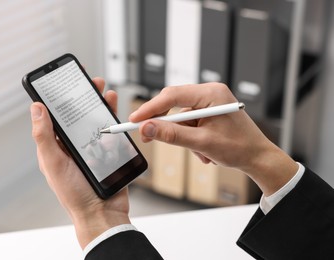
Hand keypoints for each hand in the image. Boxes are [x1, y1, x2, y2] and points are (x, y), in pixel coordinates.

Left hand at [30, 77, 129, 248]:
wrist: (102, 212)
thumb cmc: (75, 194)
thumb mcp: (54, 163)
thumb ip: (44, 136)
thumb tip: (36, 108)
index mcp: (56, 145)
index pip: (54, 115)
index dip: (57, 96)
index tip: (60, 79)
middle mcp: (73, 144)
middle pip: (76, 113)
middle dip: (81, 94)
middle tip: (86, 80)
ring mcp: (91, 146)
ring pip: (94, 118)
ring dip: (98, 101)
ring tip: (102, 88)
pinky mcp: (108, 150)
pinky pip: (110, 129)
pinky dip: (112, 115)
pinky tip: (113, 106)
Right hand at [129, 83, 297, 195]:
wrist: (258, 158)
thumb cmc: (240, 148)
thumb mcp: (202, 142)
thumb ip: (172, 134)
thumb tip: (148, 128)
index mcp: (211, 93)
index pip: (172, 95)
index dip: (150, 108)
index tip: (135, 120)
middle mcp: (210, 94)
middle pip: (174, 104)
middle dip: (166, 125)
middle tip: (148, 137)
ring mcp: (210, 104)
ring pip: (181, 119)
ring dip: (185, 138)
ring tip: (202, 153)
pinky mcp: (209, 114)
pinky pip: (189, 124)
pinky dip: (192, 139)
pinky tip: (206, 151)